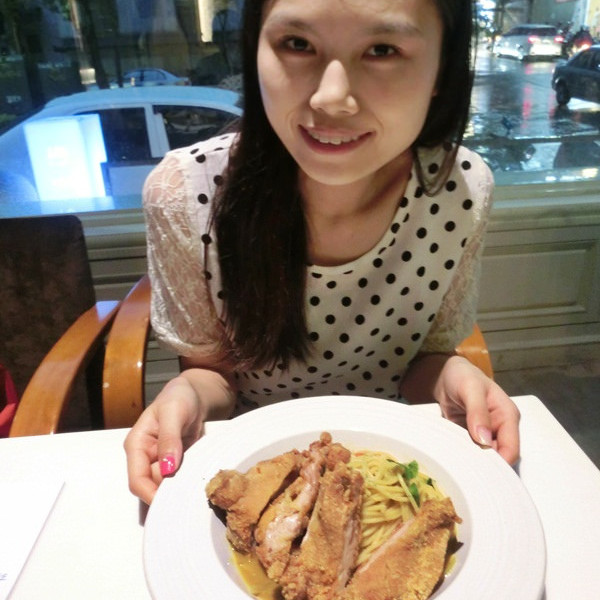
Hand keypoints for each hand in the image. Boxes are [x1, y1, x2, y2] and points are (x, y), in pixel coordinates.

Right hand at [123, 376, 206, 504]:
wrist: (194, 394)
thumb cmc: (179, 397)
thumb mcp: (173, 412)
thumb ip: (169, 439)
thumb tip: (167, 468)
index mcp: (136, 445)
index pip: (137, 480)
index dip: (151, 495)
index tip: (171, 503)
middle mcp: (145, 457)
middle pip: (152, 487)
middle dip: (168, 494)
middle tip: (190, 496)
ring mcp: (160, 462)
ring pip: (167, 486)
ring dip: (181, 488)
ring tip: (198, 485)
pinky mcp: (176, 463)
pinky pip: (180, 479)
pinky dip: (188, 481)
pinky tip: (200, 479)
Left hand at [434, 355, 519, 463]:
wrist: (445, 374)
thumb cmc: (462, 376)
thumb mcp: (470, 388)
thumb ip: (477, 412)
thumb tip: (484, 440)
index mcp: (508, 416)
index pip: (512, 449)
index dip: (500, 464)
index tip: (482, 473)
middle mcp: (500, 429)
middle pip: (500, 458)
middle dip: (486, 467)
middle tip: (467, 474)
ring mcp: (485, 435)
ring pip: (484, 459)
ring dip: (473, 464)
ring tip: (458, 469)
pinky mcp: (470, 438)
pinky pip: (470, 453)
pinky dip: (463, 458)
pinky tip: (452, 462)